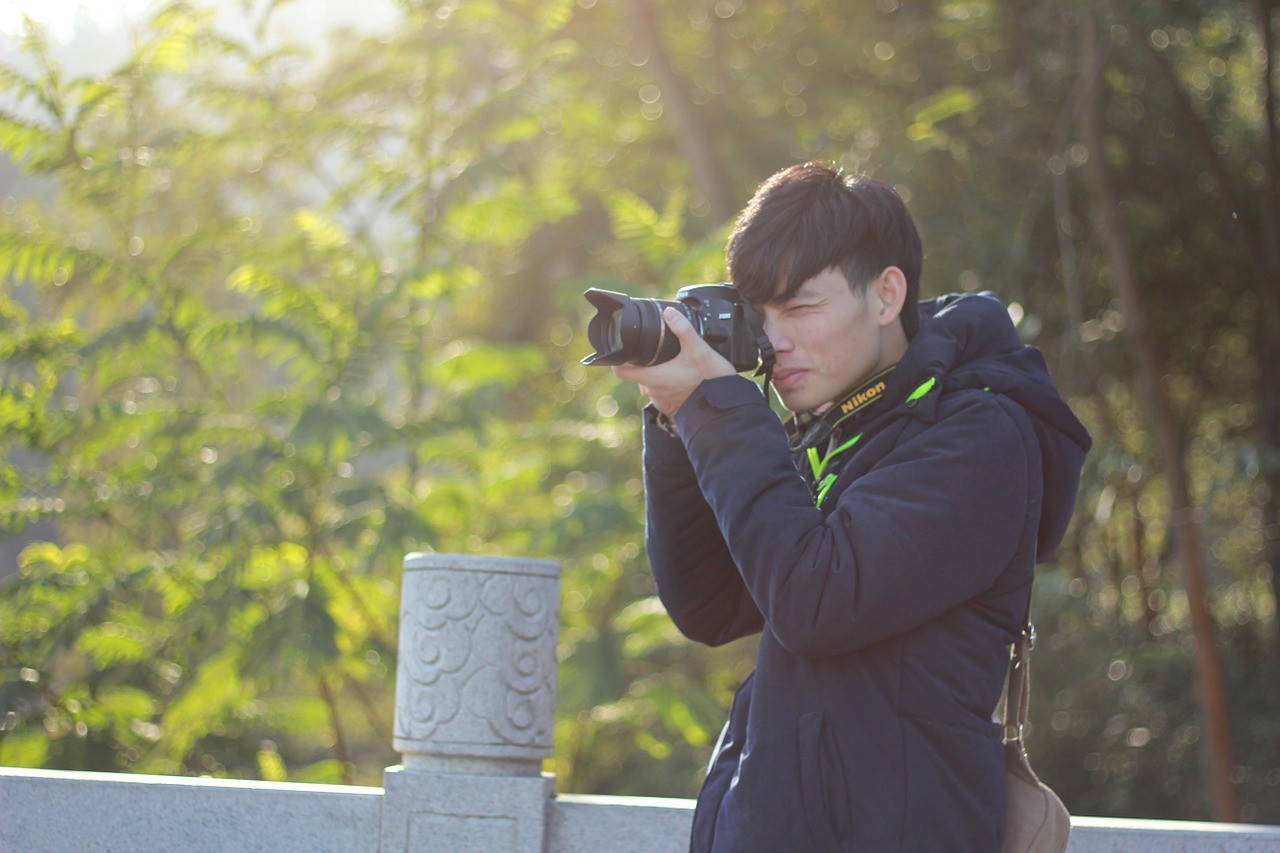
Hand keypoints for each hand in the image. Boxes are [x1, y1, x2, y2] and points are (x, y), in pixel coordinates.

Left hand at [612, 307, 736, 416]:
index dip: (617, 359)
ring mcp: (661, 401)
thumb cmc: (711, 380)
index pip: (620, 371)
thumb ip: (683, 329)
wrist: (725, 404)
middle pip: (636, 374)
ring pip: (650, 383)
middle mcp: (653, 391)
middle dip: (643, 362)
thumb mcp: (698, 349)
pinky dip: (666, 384)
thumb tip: (669, 313)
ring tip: (672, 363)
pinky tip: (680, 377)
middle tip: (657, 351)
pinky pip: (661, 393)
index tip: (621, 349)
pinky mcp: (671, 407)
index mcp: (653, 378)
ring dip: (656, 373)